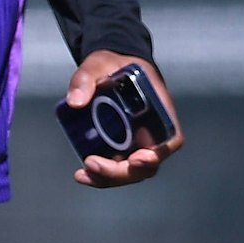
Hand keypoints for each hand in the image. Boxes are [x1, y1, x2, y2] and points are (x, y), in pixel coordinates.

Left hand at [65, 52, 183, 187]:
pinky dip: (101, 175)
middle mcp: (152, 132)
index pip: (169, 140)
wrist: (109, 67)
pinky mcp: (121, 147)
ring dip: (109, 178)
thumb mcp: (97, 64)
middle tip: (93, 164)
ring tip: (84, 174)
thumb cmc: (113, 65)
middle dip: (121, 171)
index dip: (158, 154)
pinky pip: (117, 166)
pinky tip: (82, 175)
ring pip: (131, 171)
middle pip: (147, 164)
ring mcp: (137, 142)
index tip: (137, 158)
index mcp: (158, 111)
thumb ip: (85, 79)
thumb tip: (74, 102)